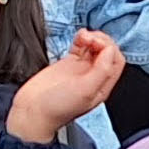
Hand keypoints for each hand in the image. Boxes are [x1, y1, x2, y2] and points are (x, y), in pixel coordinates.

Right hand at [8, 29, 125, 143]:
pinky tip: (78, 37)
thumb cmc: (56, 108)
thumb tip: (110, 51)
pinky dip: (81, 38)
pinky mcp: (68, 63)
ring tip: (82, 37)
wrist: (32, 111)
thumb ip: (101, 71)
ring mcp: (81, 69)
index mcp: (102, 86)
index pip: (116, 61)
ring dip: (92, 37)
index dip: (109, 49)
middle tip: (89, 39)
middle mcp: (94, 77)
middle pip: (107, 51)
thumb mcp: (84, 91)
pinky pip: (80, 46)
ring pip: (95, 47)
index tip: (96, 46)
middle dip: (101, 40)